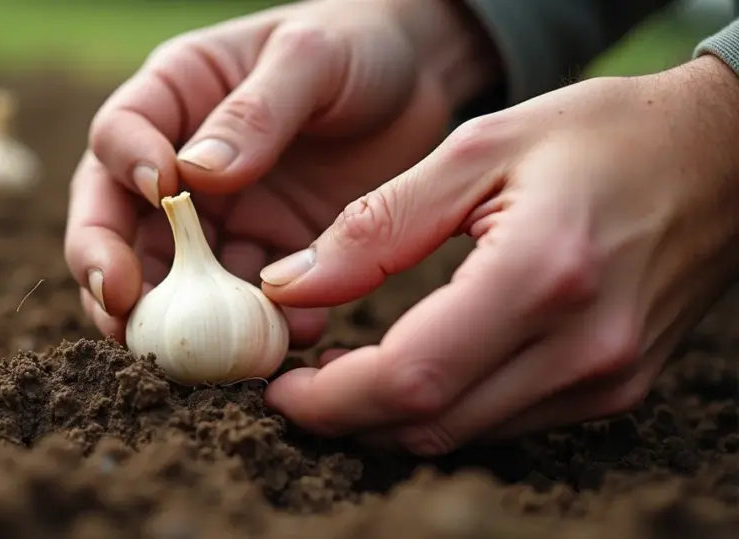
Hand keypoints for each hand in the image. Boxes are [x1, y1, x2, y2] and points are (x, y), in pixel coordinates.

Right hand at [64, 0, 498, 342]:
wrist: (418, 82)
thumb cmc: (354, 45)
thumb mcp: (310, 58)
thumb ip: (256, 110)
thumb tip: (193, 175)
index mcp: (174, 98)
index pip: (117, 138)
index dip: (125, 172)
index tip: (160, 194)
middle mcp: (181, 167)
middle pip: (120, 224)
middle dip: (110, 271)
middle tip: (121, 313)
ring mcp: (223, 218)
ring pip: (176, 278)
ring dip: (178, 319)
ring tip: (195, 351)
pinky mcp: (269, 256)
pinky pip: (248, 303)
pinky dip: (258, 328)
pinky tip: (288, 336)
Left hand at [261, 55, 738, 454]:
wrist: (719, 155)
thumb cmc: (599, 136)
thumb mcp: (478, 150)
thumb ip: (377, 225)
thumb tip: (290, 286)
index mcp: (543, 274)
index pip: (411, 378)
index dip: (332, 399)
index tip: (280, 387)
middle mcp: (583, 347)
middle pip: (431, 424)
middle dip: (347, 417)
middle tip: (298, 386)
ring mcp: (606, 379)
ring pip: (464, 436)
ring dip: (389, 419)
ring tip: (344, 372)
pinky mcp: (616, 390)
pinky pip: (504, 426)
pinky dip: (442, 410)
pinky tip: (410, 371)